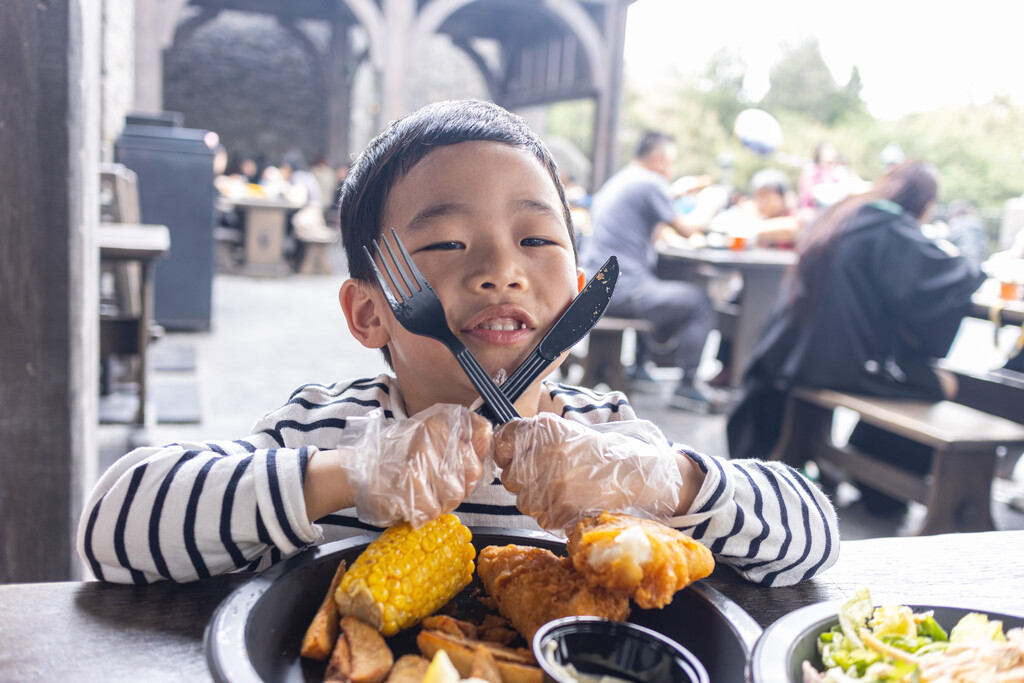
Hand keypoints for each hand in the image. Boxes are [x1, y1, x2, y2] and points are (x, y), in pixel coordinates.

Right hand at [342, 404, 492, 527]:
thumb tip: (488, 440)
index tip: (461, 459)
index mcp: (440, 420)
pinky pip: (434, 510)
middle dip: (460, 484)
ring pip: (456, 495)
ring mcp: (420, 462)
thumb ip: (460, 437)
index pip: (482, 432)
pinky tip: (410, 499)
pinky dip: (423, 511)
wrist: (356, 471)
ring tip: (422, 490)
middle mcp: (432, 436)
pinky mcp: (409, 488)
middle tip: (437, 482)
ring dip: (441, 500)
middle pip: (473, 472)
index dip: (477, 452)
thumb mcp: (429, 433)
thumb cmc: (397, 455)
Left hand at [493, 415, 683, 532]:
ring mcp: (554, 483)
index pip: (503, 440)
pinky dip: (551, 513)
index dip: (506, 451)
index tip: (514, 456)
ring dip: (536, 499)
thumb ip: (532, 437)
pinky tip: (570, 501)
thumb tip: (499, 448)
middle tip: (545, 476)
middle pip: (508, 476)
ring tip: (562, 488)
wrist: (634, 472)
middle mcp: (548, 453)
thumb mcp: (566, 431)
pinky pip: (540, 517)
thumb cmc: (598, 452)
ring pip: (521, 500)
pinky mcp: (562, 510)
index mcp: (547, 429)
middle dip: (522, 479)